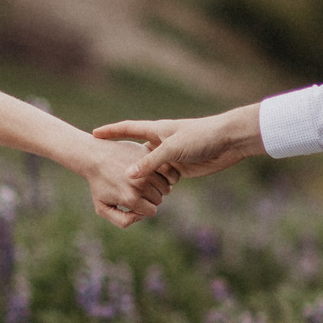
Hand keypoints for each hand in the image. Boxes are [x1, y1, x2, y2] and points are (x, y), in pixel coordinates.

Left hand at [81, 136, 168, 227]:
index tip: (134, 201)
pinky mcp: (149, 157)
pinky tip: (152, 173)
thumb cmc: (98, 183)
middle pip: (159, 199)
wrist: (94, 156)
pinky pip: (167, 171)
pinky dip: (163, 174)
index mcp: (130, 198)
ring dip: (158, 186)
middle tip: (137, 189)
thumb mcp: (102, 207)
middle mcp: (140, 185)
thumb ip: (121, 221)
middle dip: (150, 197)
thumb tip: (139, 216)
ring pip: (165, 186)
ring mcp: (146, 170)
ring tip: (144, 182)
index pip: (151, 211)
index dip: (144, 208)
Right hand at [95, 104, 265, 185]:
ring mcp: (170, 157)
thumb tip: (128, 177)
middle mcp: (160, 143)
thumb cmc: (200, 137)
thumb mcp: (172, 149)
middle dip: (121, 159)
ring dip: (139, 178)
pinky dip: (156, 186)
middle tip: (103, 167)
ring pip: (149, 170)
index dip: (110, 132)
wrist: (229, 141)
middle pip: (135, 152)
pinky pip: (163, 179)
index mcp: (156, 131)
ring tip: (120, 186)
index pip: (127, 129)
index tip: (94, 134)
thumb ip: (150, 163)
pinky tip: (147, 194)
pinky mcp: (180, 168)